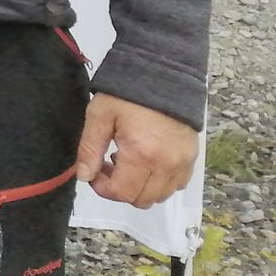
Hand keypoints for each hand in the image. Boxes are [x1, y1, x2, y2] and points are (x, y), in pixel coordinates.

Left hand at [76, 93, 199, 207]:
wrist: (163, 75)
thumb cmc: (127, 94)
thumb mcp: (100, 115)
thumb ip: (90, 148)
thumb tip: (84, 176)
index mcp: (142, 155)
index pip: (122, 192)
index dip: (103, 188)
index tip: (94, 173)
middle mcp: (167, 166)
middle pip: (142, 200)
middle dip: (120, 189)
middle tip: (108, 165)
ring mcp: (183, 164)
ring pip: (160, 196)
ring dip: (140, 187)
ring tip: (127, 159)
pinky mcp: (192, 159)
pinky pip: (176, 185)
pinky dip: (159, 182)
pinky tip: (146, 160)